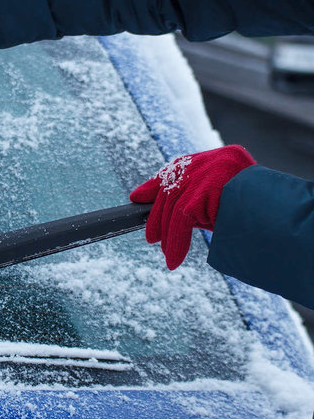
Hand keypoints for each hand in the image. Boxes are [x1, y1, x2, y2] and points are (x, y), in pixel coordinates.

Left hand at [129, 145, 255, 269]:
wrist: (278, 213)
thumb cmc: (254, 212)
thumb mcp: (223, 200)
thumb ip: (199, 201)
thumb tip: (168, 219)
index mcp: (214, 160)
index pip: (176, 169)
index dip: (155, 185)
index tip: (139, 197)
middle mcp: (207, 162)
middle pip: (171, 191)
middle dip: (158, 217)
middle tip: (152, 238)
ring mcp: (203, 173)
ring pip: (174, 208)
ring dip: (168, 235)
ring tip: (167, 254)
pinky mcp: (201, 190)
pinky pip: (181, 220)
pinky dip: (176, 242)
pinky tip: (173, 258)